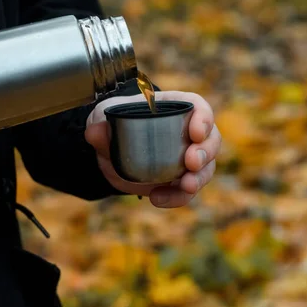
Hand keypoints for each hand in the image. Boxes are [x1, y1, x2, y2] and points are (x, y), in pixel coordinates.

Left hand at [85, 91, 220, 207]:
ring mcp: (187, 158)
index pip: (199, 108)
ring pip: (205, 168)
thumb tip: (95, 132)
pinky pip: (186, 192)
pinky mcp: (179, 181)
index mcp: (175, 108)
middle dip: (206, 152)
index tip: (196, 132)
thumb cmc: (114, 122)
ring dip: (198, 179)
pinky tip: (158, 199)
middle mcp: (188, 132)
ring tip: (186, 186)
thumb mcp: (104, 117)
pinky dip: (177, 198)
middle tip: (192, 161)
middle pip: (211, 139)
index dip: (204, 119)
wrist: (110, 149)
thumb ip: (100, 123)